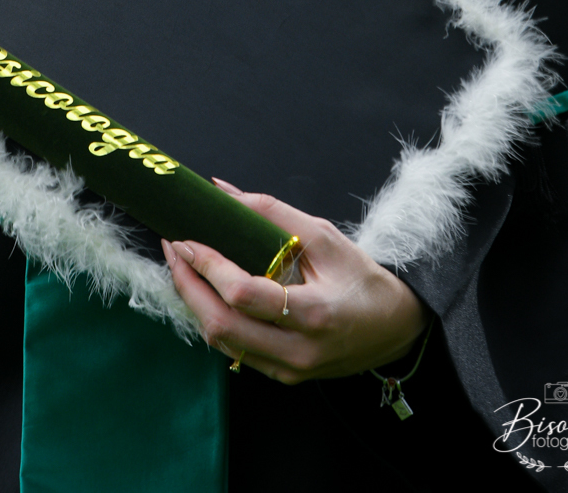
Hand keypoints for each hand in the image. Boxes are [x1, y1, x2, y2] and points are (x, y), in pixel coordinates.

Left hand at [161, 182, 428, 384]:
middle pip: (221, 326)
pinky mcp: (282, 376)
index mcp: (313, 313)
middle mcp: (298, 350)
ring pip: (222, 343)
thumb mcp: (324, 235)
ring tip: (183, 267)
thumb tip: (222, 192)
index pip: (243, 294)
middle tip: (173, 250)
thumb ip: (271, 212)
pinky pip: (235, 351)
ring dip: (194, 303)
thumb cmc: (361, 277)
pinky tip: (206, 293)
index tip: (185, 239)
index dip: (207, 265)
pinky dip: (214, 319)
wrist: (394, 327)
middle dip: (187, 286)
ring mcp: (289, 369)